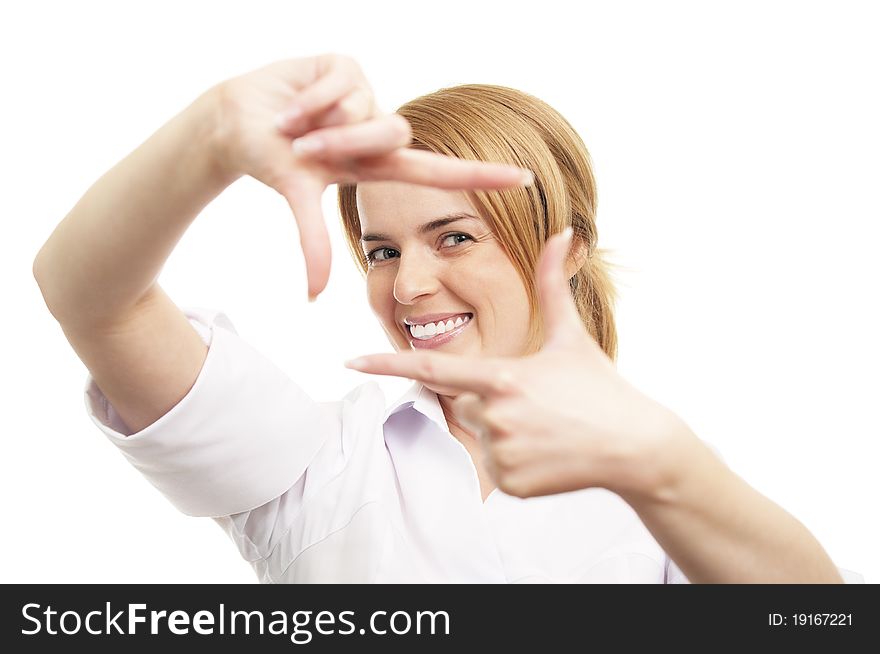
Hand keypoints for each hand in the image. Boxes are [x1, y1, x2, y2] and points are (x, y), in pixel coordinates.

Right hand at [206, 54, 532, 299]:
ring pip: (367, 111)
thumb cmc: (270, 160)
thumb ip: (314, 245)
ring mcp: (366, 95)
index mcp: (376, 163)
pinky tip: (292, 101)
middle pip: (395, 135)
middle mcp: (378, 129)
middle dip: (343, 145)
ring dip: (321, 125)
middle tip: (303, 148)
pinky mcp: (347, 65)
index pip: (438, 170)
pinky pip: (341, 85)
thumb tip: (313, 299)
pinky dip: (308, 99)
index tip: (525, 178)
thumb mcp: (298, 198)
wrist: (235, 119)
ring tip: (293, 125)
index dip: (481, 176)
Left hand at [344, 228, 688, 499]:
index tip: (349, 361)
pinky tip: (550, 451)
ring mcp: (503, 453)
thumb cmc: (600, 386)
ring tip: (548, 427)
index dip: (387, 365)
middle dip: (494, 400)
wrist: (635, 446)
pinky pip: (498, 466)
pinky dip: (517, 459)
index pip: (431, 371)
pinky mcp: (512, 484)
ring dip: (506, 430)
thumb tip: (561, 232)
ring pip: (483, 435)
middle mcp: (495, 416)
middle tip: (538, 403)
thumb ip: (553, 284)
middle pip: (468, 405)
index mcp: (502, 378)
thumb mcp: (571, 336)